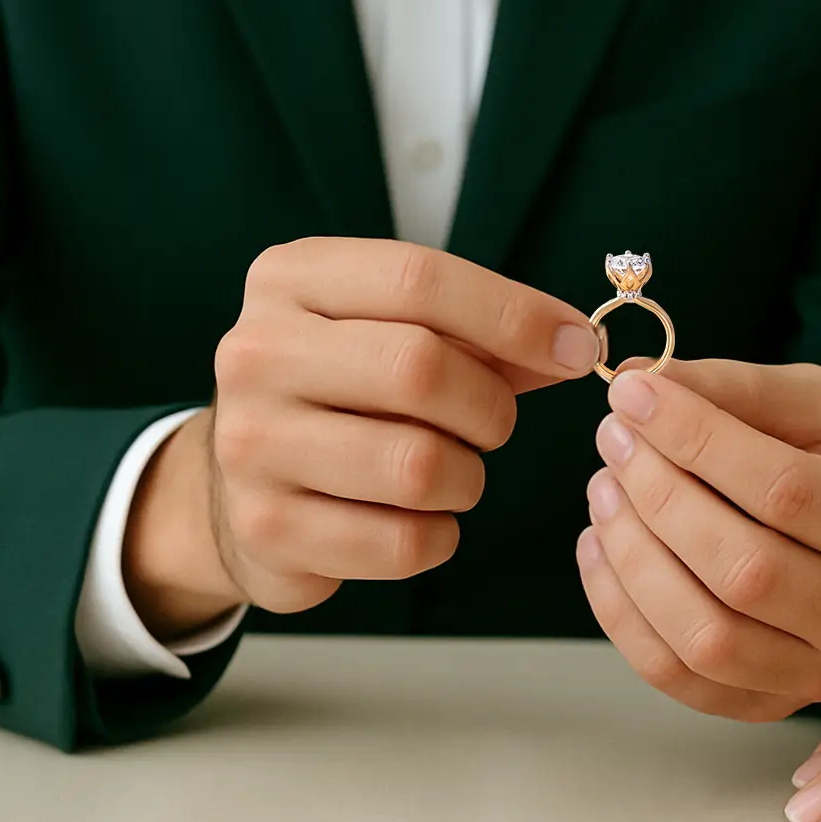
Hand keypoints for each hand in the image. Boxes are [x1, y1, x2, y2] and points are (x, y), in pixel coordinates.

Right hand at [124, 238, 600, 637]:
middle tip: (495, 424)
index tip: (578, 347)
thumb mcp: (400, 333)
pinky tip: (419, 519)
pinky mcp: (265, 527)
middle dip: (490, 406)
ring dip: (466, 478)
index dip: (515, 315)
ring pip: (417, 465)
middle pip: (421, 368)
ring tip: (451, 472)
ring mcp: (251, 443)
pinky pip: (402, 542)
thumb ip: (486, 334)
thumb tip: (575, 346)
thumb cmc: (348, 392)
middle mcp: (256, 352)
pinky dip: (438, 536)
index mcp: (293, 279)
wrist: (242, 482)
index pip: (420, 279)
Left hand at [575, 360, 820, 722]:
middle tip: (614, 439)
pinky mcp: (771, 707)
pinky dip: (620, 611)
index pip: (787, 492)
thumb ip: (734, 389)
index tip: (634, 397)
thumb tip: (636, 382)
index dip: (697, 440)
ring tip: (605, 488)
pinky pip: (677, 676)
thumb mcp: (816, 407)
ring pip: (707, 637)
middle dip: (659, 496)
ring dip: (632, 556)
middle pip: (745, 570)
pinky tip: (601, 545)